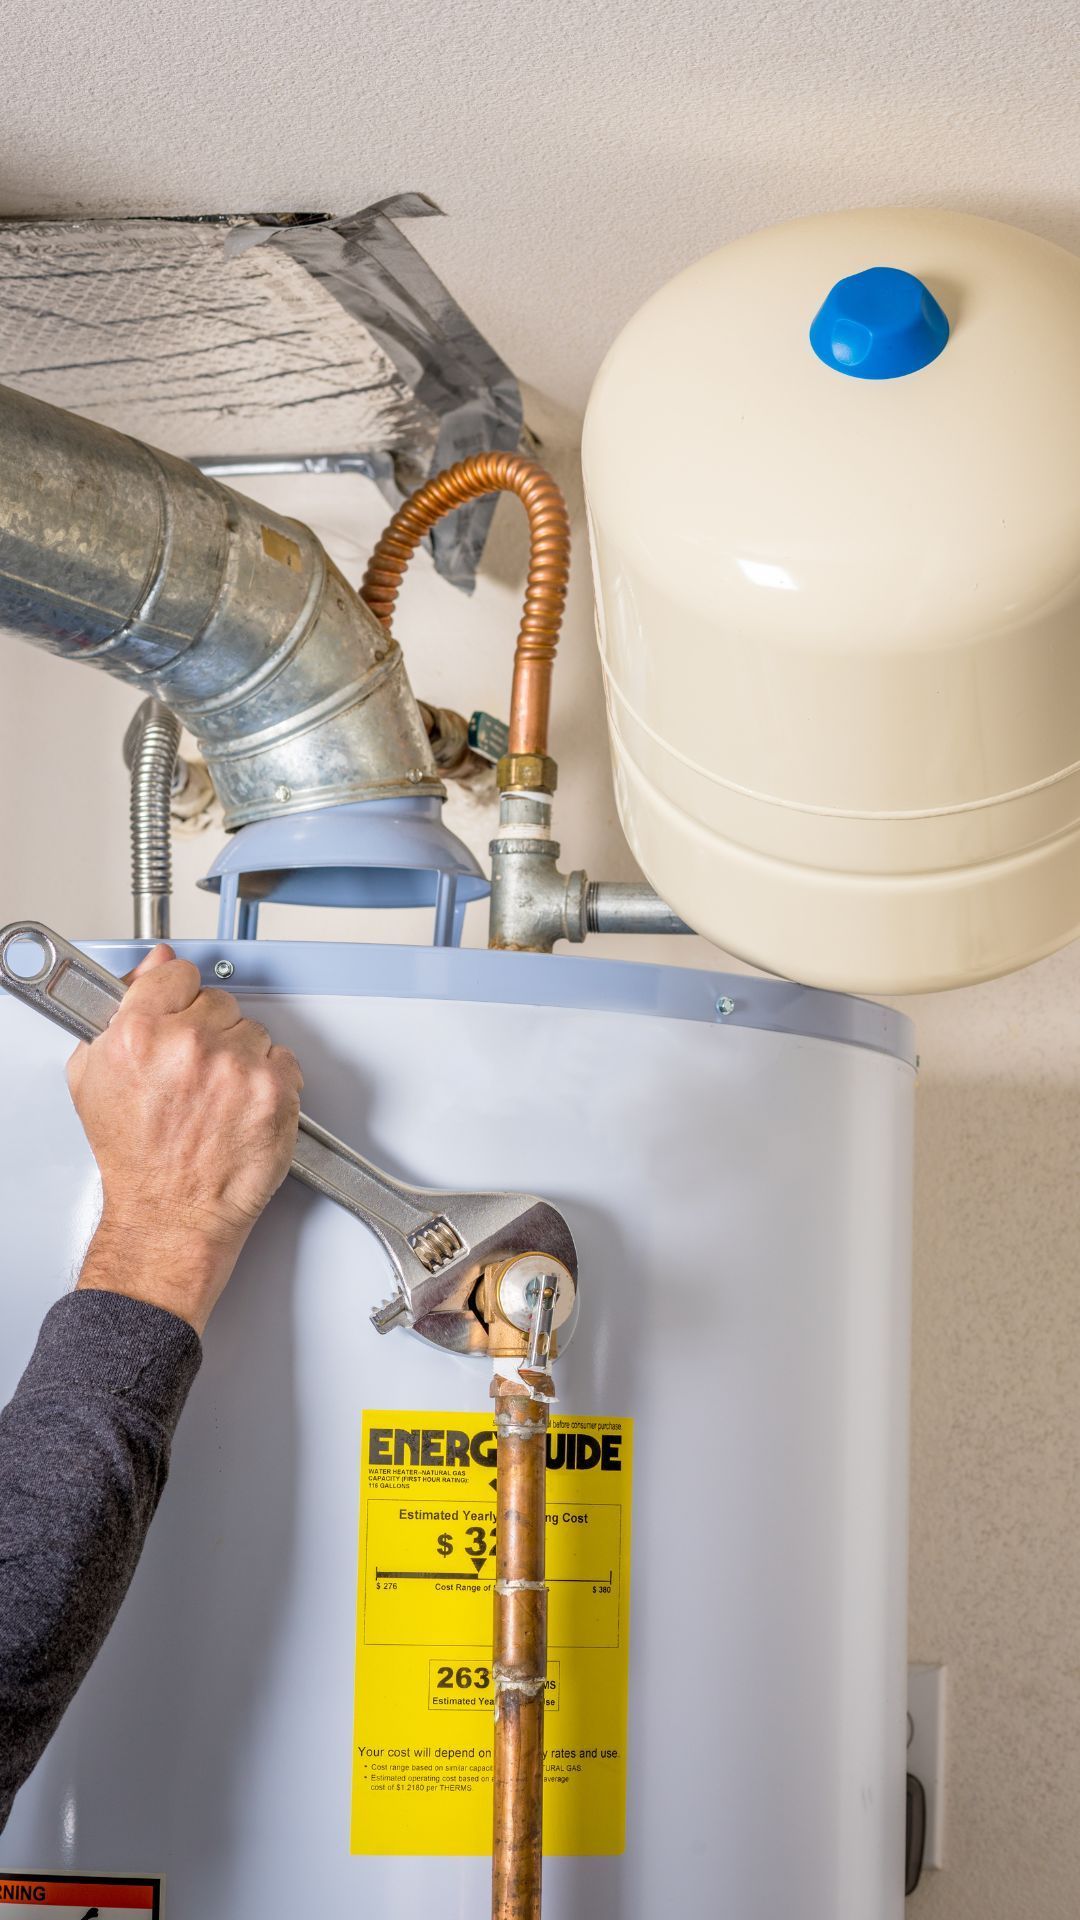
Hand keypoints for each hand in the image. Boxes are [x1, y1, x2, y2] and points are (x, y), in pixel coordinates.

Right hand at [69, 946, 302, 1332]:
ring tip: (217, 1096)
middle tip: (194, 1073)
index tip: (180, 1014)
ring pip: (252, 1031)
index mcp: (139, 1033)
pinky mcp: (274, 1090)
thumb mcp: (94, 1077)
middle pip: (218, 1002)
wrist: (170, 1215)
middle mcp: (189, 1045)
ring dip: (240, 1057)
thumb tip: (152, 967)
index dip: (178, 997)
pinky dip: (269, 1080)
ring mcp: (236, 1067)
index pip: (177, 973)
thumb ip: (119, 1012)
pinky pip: (284, 1059)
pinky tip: (242, 1106)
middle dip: (209, 1032)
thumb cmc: (134, 1158)